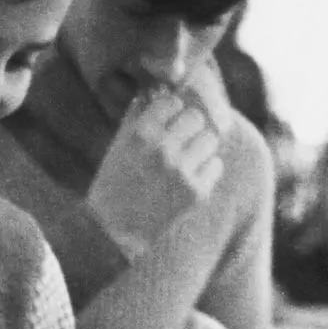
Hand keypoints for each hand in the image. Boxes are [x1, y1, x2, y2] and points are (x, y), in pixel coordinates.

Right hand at [87, 88, 222, 259]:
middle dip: (189, 126)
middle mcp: (163, 149)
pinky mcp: (196, 192)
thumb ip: (134, 119)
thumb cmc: (111, 188)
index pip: (172, 102)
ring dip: (201, 146)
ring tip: (189, 158)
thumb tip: (149, 95)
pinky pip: (216, 165)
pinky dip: (207, 169)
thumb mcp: (115, 149)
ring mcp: (182, 171)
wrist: (113, 233)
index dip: (172, 110)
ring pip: (210, 139)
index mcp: (140, 134)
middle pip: (196, 117)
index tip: (169, 120)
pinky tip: (192, 177)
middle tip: (182, 139)